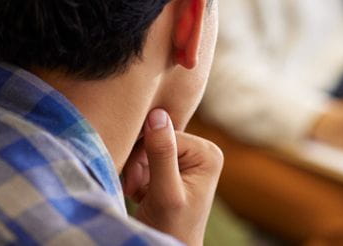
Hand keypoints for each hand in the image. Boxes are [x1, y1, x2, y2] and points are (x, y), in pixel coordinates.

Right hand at [122, 109, 222, 244]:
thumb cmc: (171, 227)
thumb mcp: (165, 191)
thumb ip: (162, 153)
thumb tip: (157, 114)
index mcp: (208, 153)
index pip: (165, 134)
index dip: (144, 155)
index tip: (137, 183)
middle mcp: (201, 151)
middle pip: (156, 139)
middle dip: (139, 164)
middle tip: (134, 188)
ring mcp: (187, 159)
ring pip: (147, 148)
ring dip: (136, 171)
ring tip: (138, 193)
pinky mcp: (172, 167)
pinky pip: (145, 158)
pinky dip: (137, 176)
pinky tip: (141, 193)